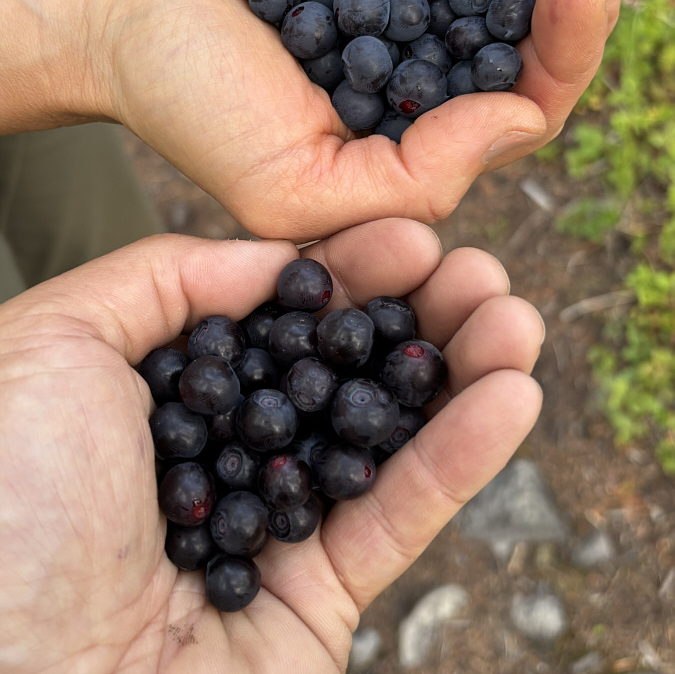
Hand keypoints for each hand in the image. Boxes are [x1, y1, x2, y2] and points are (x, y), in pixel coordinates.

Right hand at [0, 0, 618, 240]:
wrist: (113, 4)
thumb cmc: (187, 104)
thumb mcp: (289, 184)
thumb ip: (410, 177)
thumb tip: (523, 119)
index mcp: (410, 147)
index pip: (521, 109)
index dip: (565, 50)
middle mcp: (418, 77)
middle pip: (525, 35)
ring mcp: (403, 5)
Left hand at [0, 219, 542, 672]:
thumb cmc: (12, 500)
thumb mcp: (55, 343)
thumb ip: (162, 278)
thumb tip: (271, 261)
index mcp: (168, 398)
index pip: (279, 320)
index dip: (347, 274)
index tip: (405, 234)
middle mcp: (228, 456)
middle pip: (343, 375)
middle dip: (414, 317)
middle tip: (475, 269)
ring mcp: (279, 526)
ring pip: (386, 438)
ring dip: (459, 375)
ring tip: (514, 316)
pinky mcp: (324, 596)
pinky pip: (403, 516)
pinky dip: (463, 456)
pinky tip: (512, 392)